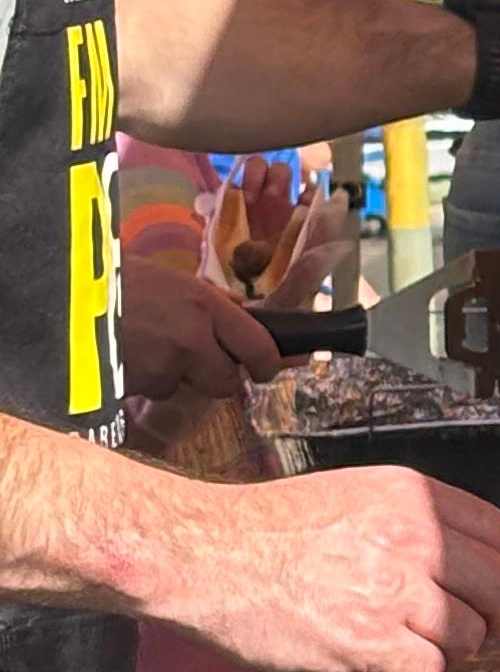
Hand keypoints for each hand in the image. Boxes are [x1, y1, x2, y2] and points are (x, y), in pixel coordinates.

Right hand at [119, 256, 281, 403]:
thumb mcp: (170, 280)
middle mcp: (190, 339)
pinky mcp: (134, 389)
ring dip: (171, 375)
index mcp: (203, 305)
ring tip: (143, 345)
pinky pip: (149, 392)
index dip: (268, 364)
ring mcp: (161, 367)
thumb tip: (245, 317)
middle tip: (197, 360)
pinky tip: (124, 355)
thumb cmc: (115, 279)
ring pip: (182, 387)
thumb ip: (208, 303)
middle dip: (215, 376)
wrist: (59, 296)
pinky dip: (141, 381)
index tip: (267, 368)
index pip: (258, 347)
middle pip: (226, 382)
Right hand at [148, 466, 499, 671]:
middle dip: (495, 619)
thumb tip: (461, 560)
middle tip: (475, 632)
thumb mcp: (356, 495)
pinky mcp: (365, 640)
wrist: (207, 553)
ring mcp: (391, 590)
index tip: (493, 590)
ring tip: (417, 648)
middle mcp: (412, 538)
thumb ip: (413, 522)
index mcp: (413, 497)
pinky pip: (428, 670)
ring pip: (468, 636)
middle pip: (499, 590)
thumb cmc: (268, 527)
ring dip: (450, 651)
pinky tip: (390, 665)